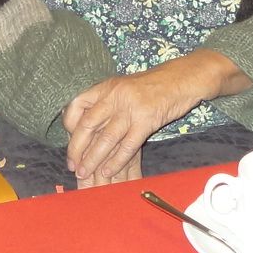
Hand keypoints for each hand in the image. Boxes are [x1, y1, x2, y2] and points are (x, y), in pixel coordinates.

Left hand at [63, 56, 230, 182]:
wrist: (183, 79)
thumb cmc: (153, 86)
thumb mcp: (124, 88)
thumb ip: (106, 102)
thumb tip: (87, 124)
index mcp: (106, 87)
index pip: (77, 106)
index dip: (69, 126)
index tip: (70, 142)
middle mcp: (115, 96)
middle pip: (87, 125)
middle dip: (77, 149)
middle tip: (73, 166)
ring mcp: (131, 108)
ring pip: (105, 139)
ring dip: (93, 159)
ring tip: (85, 173)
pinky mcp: (147, 120)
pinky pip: (127, 145)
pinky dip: (116, 161)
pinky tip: (108, 171)